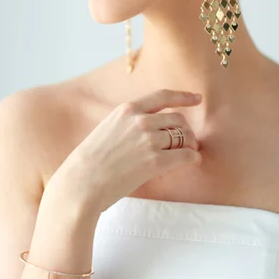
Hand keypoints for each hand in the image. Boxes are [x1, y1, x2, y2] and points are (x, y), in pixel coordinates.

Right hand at [54, 88, 201, 216]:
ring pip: (183, 136)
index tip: (196, 99)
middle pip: (177, 119)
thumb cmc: (91, 159)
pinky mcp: (155, 161)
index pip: (162, 96)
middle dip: (185, 130)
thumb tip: (150, 129)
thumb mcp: (107, 129)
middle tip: (187, 141)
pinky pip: (185, 155)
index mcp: (127, 110)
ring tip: (189, 152)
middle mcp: (140, 121)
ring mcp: (148, 140)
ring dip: (190, 144)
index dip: (183, 97)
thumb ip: (128, 124)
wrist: (82, 181)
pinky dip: (192, 157)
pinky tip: (192, 160)